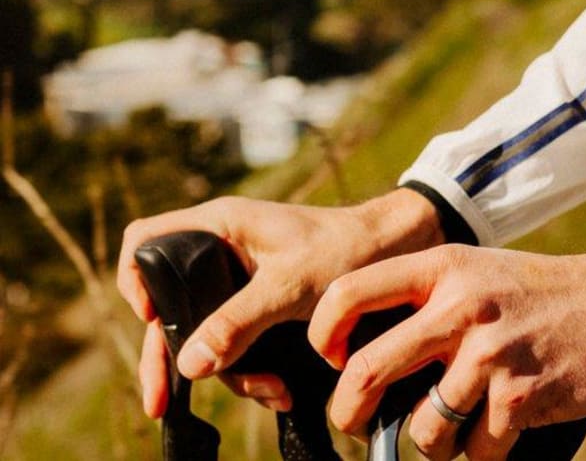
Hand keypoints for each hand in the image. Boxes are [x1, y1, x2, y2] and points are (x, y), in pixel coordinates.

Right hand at [117, 190, 446, 418]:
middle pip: (170, 305)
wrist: (403, 249)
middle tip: (160, 404)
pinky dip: (253, 369)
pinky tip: (279, 390)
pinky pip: (238, 341)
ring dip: (231, 371)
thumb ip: (239, 321)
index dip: (136, 281)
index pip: (145, 242)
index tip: (153, 319)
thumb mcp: (292, 285)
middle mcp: (223, 249)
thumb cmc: (350, 249)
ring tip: (271, 392)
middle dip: (171, 357)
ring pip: (207, 333)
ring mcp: (241, 278)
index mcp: (219, 226)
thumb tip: (188, 365)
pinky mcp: (264, 303)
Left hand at [307, 245, 585, 460]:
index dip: (325, 336)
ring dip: (432, 443)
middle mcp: (462, 306)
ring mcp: (491, 353)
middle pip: (366, 373)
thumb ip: (425, 300)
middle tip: (361, 425)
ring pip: (421, 429)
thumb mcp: (479, 272)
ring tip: (455, 427)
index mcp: (445, 267)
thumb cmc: (540, 295)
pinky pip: (474, 450)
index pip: (348, 294)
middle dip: (352, 415)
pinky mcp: (520, 396)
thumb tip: (358, 358)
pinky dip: (483, 451)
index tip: (337, 360)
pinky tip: (503, 425)